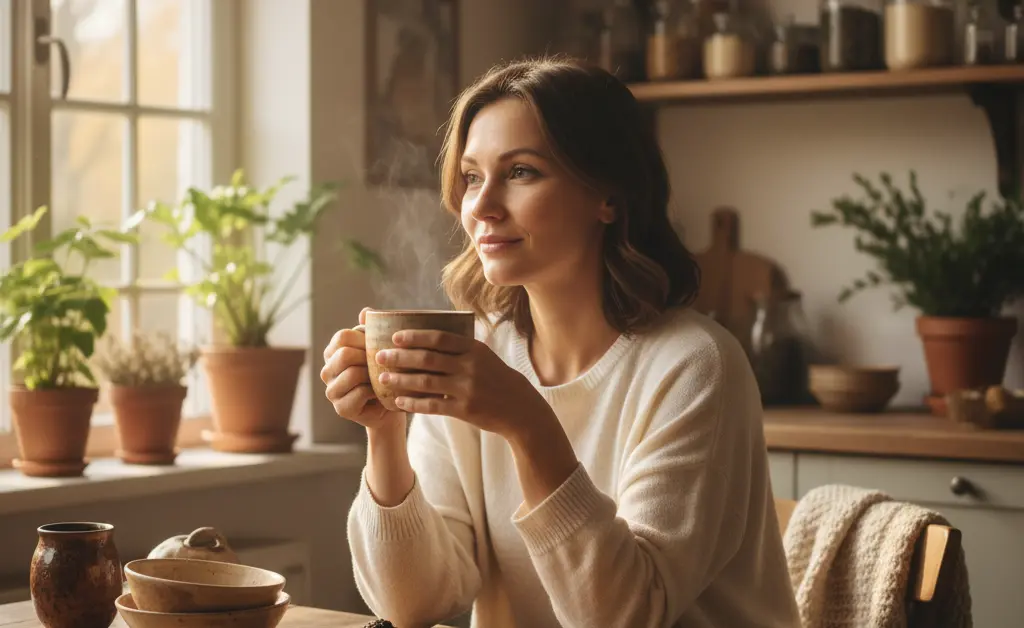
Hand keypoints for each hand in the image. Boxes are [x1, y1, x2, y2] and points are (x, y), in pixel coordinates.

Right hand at [321, 307, 404, 429]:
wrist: (392, 404)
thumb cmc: (384, 372)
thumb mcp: (379, 348)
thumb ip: (371, 329)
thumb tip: (366, 311)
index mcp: (333, 352)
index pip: (343, 336)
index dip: (364, 339)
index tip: (379, 346)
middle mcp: (327, 370)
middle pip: (344, 354)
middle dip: (368, 358)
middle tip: (383, 364)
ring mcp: (331, 391)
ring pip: (352, 373)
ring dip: (373, 375)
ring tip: (382, 378)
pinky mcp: (341, 408)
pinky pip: (360, 392)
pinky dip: (375, 391)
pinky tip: (381, 392)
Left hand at [373, 329, 552, 439]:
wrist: (520, 408)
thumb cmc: (496, 378)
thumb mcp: (483, 356)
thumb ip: (459, 348)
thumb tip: (425, 337)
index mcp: (474, 349)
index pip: (439, 338)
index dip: (415, 336)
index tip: (395, 337)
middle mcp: (470, 367)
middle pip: (428, 359)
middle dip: (400, 357)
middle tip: (380, 356)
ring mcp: (467, 389)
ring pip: (426, 382)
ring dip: (401, 379)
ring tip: (383, 377)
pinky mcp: (464, 410)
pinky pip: (432, 405)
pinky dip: (413, 403)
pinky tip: (398, 401)